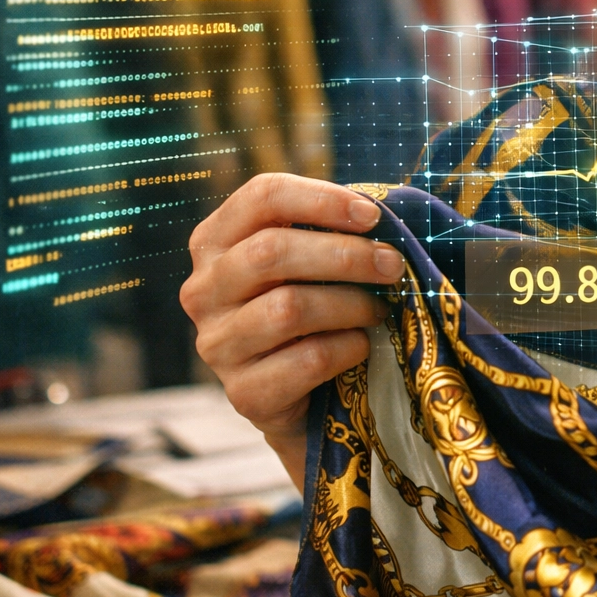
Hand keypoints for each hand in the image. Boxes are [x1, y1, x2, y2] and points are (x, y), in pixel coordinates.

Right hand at [180, 173, 402, 483]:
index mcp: (216, 242)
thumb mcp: (311, 263)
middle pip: (270, 252)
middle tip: (392, 265)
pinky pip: (307, 360)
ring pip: (288, 308)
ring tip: (379, 310)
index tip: (372, 215)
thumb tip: (379, 210)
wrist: (304, 398)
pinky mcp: (244, 394)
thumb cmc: (314, 311)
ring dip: (350, 304)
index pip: (260, 197)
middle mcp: (203, 291)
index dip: (321, 199)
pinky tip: (361, 346)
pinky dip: (348, 348)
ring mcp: (216, 345)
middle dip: (345, 255)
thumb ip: (330, 231)